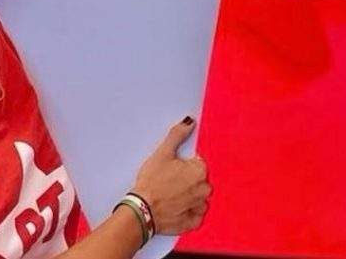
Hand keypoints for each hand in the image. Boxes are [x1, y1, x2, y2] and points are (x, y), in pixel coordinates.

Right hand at [130, 116, 211, 234]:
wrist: (142, 209)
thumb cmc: (151, 182)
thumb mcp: (163, 153)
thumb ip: (178, 135)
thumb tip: (189, 122)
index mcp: (200, 171)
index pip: (198, 163)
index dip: (184, 165)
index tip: (173, 169)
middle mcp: (204, 190)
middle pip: (199, 181)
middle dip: (187, 180)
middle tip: (169, 181)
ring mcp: (198, 207)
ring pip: (198, 198)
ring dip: (188, 196)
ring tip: (170, 194)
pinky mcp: (191, 222)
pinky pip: (194, 215)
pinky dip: (186, 212)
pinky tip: (174, 207)